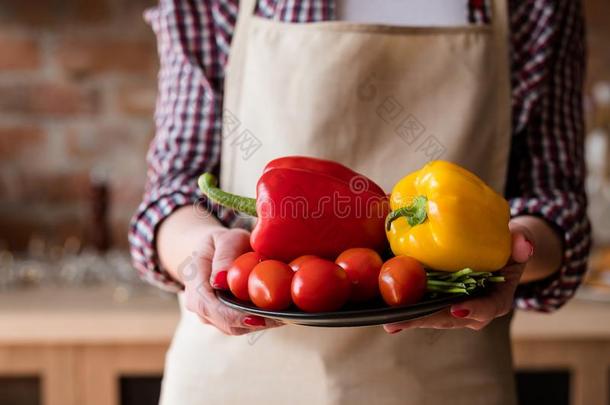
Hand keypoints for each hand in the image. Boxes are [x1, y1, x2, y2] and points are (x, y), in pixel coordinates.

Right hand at [180, 227, 282, 334]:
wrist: (210, 251)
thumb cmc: (220, 242)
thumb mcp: (223, 239)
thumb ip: (223, 256)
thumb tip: (221, 280)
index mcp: (195, 284)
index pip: (211, 307)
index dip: (235, 316)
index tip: (261, 316)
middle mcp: (199, 306)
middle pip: (226, 323)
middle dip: (255, 323)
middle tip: (283, 318)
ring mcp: (210, 316)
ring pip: (235, 328)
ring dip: (260, 324)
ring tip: (285, 316)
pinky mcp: (223, 319)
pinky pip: (241, 325)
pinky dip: (259, 321)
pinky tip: (278, 314)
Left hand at [383, 222, 533, 332]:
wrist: (499, 253)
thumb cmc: (508, 247)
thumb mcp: (518, 242)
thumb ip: (521, 242)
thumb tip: (522, 242)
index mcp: (497, 298)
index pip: (487, 308)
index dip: (473, 311)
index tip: (458, 309)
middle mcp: (474, 309)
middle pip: (451, 318)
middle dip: (427, 319)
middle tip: (405, 320)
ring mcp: (455, 308)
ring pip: (433, 317)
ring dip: (412, 319)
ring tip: (390, 321)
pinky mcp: (439, 302)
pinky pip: (423, 309)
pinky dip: (406, 312)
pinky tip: (386, 316)